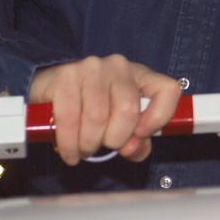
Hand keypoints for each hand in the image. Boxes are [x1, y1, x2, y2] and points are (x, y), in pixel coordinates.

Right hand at [28, 55, 181, 165]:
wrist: (52, 88)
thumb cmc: (92, 108)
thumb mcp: (121, 123)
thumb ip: (136, 141)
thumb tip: (132, 149)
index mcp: (141, 76)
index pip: (168, 90)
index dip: (160, 118)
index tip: (141, 135)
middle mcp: (119, 67)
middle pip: (128, 111)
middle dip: (114, 140)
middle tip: (101, 146)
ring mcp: (92, 68)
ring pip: (97, 118)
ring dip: (89, 144)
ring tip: (84, 149)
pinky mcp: (65, 77)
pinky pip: (69, 118)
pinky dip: (69, 144)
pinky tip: (70, 152)